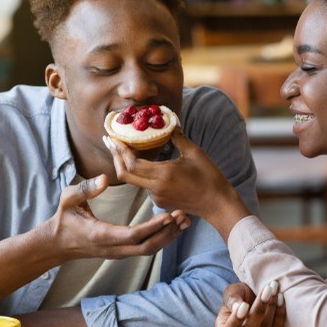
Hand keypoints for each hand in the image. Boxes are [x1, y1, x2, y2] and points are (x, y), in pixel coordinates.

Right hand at [46, 174, 189, 260]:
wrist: (57, 244)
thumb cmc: (63, 219)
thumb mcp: (68, 199)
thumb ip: (85, 189)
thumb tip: (105, 178)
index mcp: (101, 235)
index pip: (133, 235)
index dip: (153, 227)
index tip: (168, 215)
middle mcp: (114, 249)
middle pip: (147, 246)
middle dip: (167, 233)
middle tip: (183, 216)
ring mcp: (118, 253)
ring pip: (149, 249)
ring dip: (168, 237)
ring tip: (184, 221)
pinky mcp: (122, 251)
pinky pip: (145, 247)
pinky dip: (161, 238)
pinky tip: (172, 226)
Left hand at [103, 130, 249, 235]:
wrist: (217, 204)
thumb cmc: (209, 177)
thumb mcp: (194, 152)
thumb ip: (177, 136)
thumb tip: (168, 122)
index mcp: (162, 175)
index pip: (131, 164)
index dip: (120, 150)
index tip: (113, 137)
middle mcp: (155, 188)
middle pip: (125, 175)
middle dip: (115, 157)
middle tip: (110, 141)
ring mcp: (156, 197)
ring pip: (133, 180)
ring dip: (126, 164)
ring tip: (123, 147)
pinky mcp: (160, 201)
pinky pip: (144, 185)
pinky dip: (139, 172)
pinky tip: (141, 161)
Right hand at [215, 281, 284, 326]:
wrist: (252, 300)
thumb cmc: (238, 296)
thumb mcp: (231, 293)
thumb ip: (232, 298)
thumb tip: (237, 307)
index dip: (236, 321)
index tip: (244, 304)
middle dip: (260, 308)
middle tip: (267, 289)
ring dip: (273, 308)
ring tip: (275, 289)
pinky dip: (280, 314)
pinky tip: (281, 299)